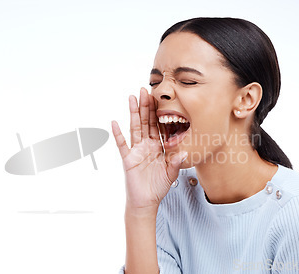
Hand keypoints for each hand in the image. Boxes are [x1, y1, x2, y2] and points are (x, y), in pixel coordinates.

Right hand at [111, 87, 186, 209]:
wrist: (146, 201)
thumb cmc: (158, 187)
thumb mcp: (171, 173)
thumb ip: (176, 162)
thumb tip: (183, 153)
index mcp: (158, 147)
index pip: (158, 125)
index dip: (159, 112)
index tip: (159, 98)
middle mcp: (146, 145)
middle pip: (146, 122)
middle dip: (145, 106)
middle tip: (145, 89)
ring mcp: (136, 151)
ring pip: (135, 127)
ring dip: (133, 113)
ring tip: (132, 98)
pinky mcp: (128, 159)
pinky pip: (122, 144)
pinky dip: (118, 134)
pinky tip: (115, 123)